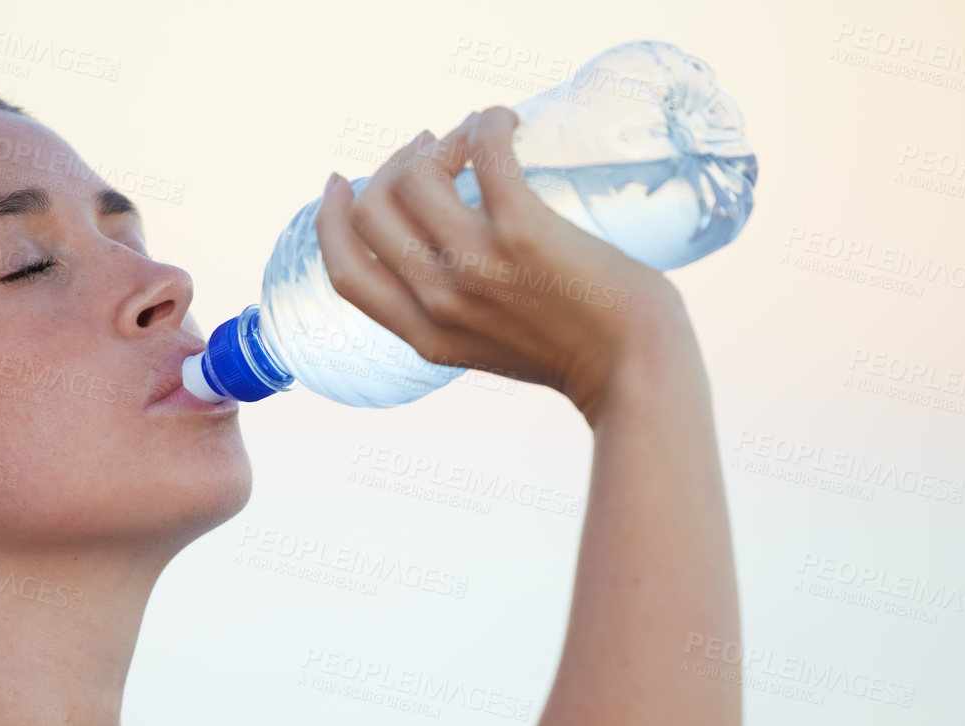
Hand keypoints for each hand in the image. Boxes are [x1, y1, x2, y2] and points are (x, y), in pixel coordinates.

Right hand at [315, 106, 690, 421]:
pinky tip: (502, 121)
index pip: (346, 273)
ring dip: (437, 139)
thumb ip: (453, 314)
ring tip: (468, 134)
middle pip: (372, 212)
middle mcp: (439, 300)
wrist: (633, 365)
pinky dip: (485, 123)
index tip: (341, 185)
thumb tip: (439, 251)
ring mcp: (477, 264)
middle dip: (388, 166)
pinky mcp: (522, 230)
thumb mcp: (488, 347)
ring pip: (414, 177)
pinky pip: (483, 151)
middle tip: (426, 149)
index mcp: (425, 335)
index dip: (331, 220)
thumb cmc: (576, 352)